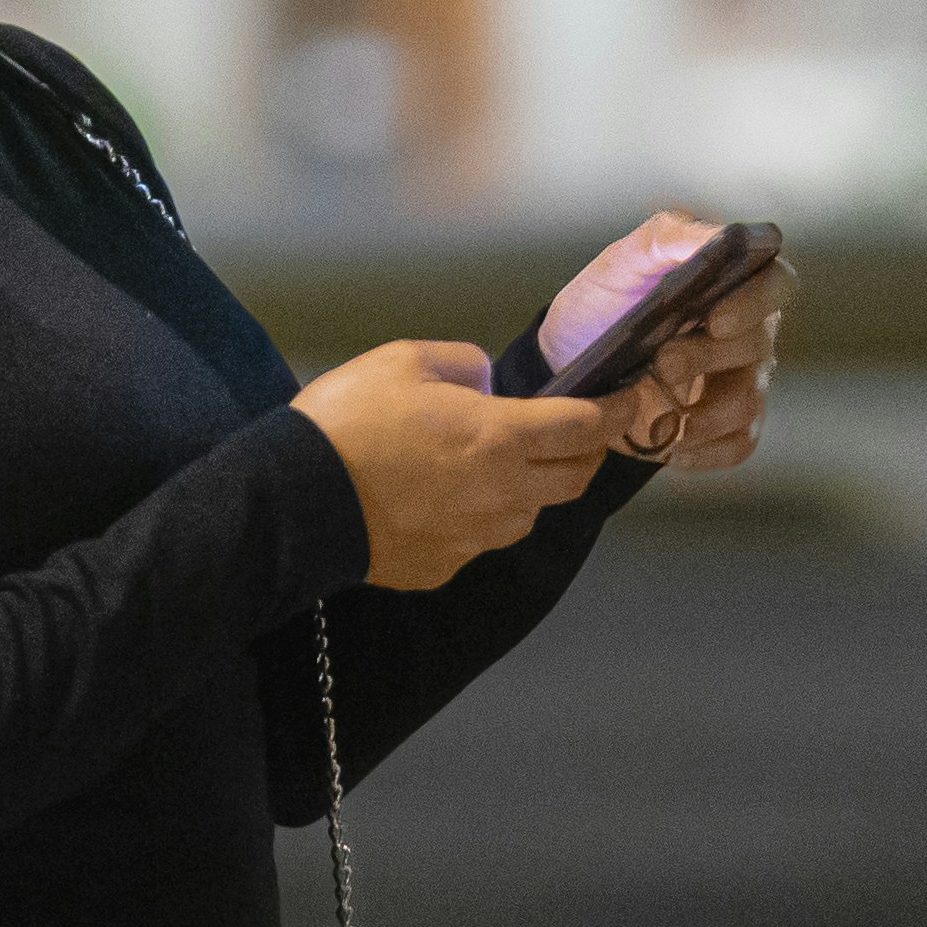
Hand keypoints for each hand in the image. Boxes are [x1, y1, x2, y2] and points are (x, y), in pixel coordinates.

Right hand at [292, 342, 619, 590]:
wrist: (294, 501)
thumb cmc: (348, 421)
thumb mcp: (403, 360)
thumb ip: (462, 364)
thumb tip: (485, 382)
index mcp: (499, 436)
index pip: (585, 427)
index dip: (617, 411)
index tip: (632, 400)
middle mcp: (501, 494)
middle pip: (574, 480)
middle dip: (586, 453)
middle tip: (576, 432)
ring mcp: (474, 538)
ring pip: (529, 513)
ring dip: (532, 487)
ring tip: (501, 464)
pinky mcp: (444, 566)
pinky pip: (480, 539)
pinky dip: (479, 517)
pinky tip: (445, 500)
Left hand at [568, 211, 794, 478]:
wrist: (567, 367)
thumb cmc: (602, 306)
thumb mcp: (619, 264)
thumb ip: (664, 239)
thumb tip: (713, 236)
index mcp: (734, 284)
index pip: (778, 283)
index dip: (758, 301)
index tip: (717, 317)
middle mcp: (748, 333)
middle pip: (758, 345)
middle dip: (708, 356)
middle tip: (664, 362)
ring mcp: (740, 383)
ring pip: (749, 400)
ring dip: (705, 411)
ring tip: (660, 415)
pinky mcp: (726, 429)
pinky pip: (739, 444)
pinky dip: (705, 450)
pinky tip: (670, 446)